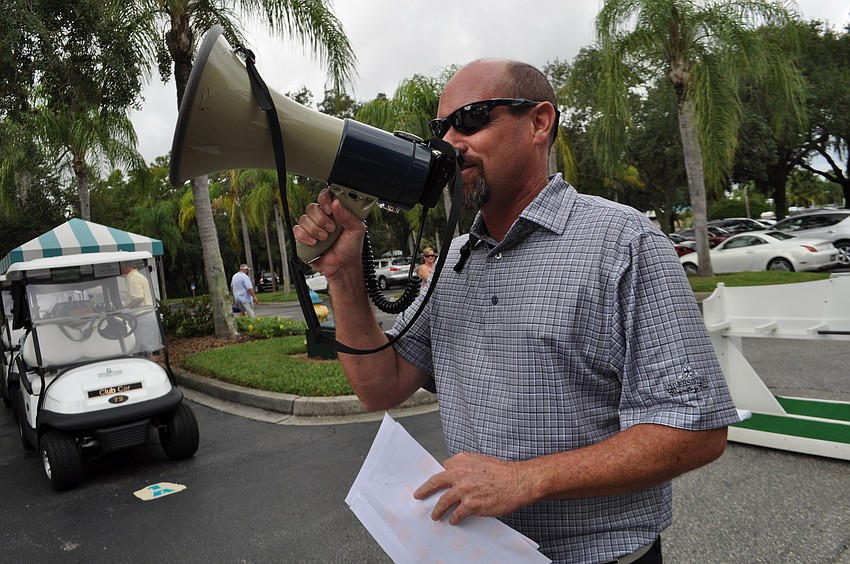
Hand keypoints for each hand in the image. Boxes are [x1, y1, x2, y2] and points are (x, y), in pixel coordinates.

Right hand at [293, 189, 365, 277]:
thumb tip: (337, 203)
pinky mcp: (304, 237)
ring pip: (303, 219)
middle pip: (312, 207)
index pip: (324, 196)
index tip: (329, 209)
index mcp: (335, 212)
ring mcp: (312, 227)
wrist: (343, 266)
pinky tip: (314, 243)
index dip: (324, 200)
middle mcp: (322, 217)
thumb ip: (349, 216)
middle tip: (331, 229)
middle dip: (321, 220)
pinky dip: (305, 236)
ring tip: (325, 239)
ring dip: (315, 230)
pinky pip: (297, 230)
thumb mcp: (357, 230)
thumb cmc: (350, 247)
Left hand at [413, 452, 533, 524]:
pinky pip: (456, 514)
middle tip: (418, 495)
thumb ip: (467, 466)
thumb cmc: (504, 472)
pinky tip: (453, 521)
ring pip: (443, 501)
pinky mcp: (471, 505)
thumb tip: (456, 474)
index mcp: (462, 461)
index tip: (433, 483)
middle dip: (424, 490)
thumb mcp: (482, 460)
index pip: (443, 468)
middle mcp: (460, 474)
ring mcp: (464, 490)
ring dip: (437, 510)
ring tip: (435, 515)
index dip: (439, 477)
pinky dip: (453, 518)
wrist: (519, 481)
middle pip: (435, 482)